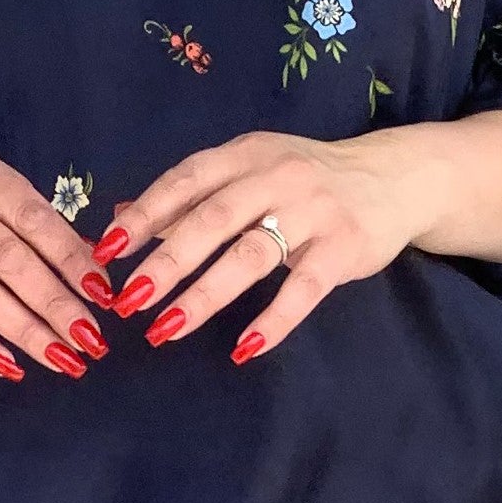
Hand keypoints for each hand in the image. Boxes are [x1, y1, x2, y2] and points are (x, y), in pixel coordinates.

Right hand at [0, 139, 106, 383]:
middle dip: (55, 305)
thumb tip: (93, 275)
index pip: (34, 221)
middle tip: (89, 339)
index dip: (71, 260)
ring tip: (62, 358)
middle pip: (8, 262)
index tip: (101, 295)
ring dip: (25, 332)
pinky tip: (10, 366)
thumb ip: (40, 224)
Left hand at [96, 133, 423, 359]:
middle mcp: (275, 176)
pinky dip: (273, 320)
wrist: (395, 177)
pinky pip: (303, 289)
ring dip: (205, 295)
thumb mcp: (250, 171)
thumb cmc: (309, 179)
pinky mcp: (344, 247)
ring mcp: (313, 211)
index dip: (144, 215)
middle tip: (128, 300)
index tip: (106, 250)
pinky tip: (244, 348)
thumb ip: (192, 197)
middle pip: (211, 220)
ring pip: (250, 255)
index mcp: (245, 155)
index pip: (185, 182)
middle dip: (165, 262)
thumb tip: (119, 216)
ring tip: (167, 330)